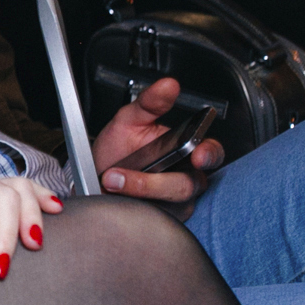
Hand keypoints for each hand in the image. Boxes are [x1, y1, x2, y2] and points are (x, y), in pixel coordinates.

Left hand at [92, 77, 224, 217]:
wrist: (94, 177)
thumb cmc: (117, 150)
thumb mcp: (128, 120)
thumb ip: (149, 103)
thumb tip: (168, 85)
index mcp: (185, 150)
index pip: (211, 152)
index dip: (209, 154)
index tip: (198, 155)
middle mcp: (185, 176)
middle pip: (189, 184)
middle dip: (156, 181)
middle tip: (122, 176)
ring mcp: (175, 201)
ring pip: (173, 203)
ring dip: (140, 192)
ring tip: (112, 181)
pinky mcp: (162, 219)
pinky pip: (158, 218)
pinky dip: (136, 206)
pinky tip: (119, 197)